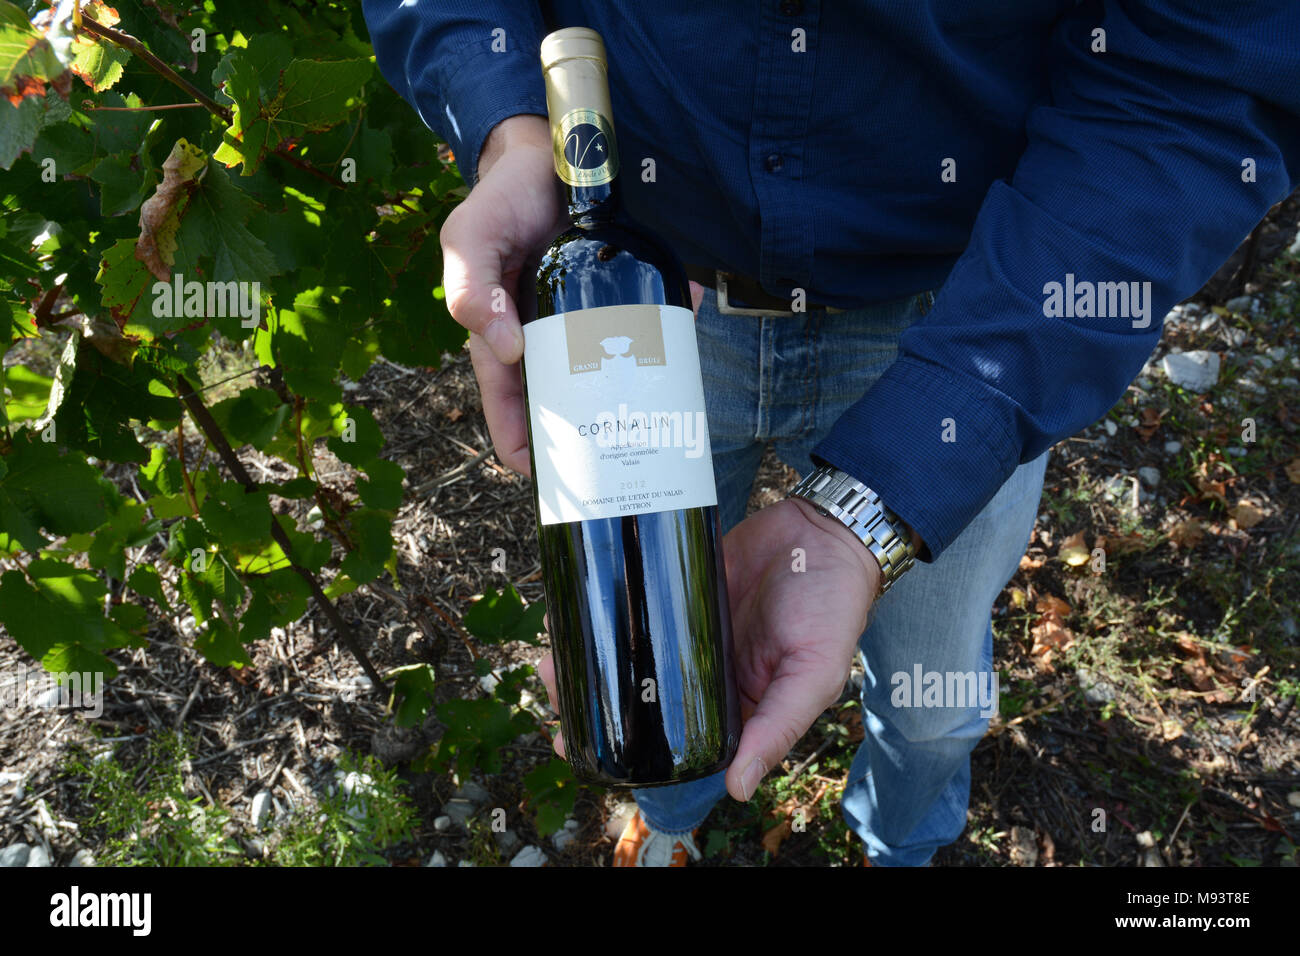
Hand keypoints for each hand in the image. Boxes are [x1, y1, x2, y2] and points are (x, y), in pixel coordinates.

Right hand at [442, 113, 706, 475]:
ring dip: (626, 405)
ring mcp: (590, 319)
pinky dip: (663, 350)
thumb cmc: (505, 199)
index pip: (510, 405)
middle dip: (583, 440)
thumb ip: (471, 286)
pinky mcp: (629, 295)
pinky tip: (684, 357)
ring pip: (608, 378)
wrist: (558, 151)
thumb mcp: (471, 235)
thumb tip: (503, 347)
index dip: (524, 447)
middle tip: (610, 469)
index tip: (546, 483)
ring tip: (651, 436)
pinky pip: (646, 332)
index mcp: (502, 335)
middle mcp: (548, 336)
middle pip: (565, 404)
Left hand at [538, 496, 880, 800]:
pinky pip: (634, 603)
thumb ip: (778, 729)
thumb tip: (737, 790)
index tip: (577, 747)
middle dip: (589, 698)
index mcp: (735, 707)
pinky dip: (604, 609)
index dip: (626, 749)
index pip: (673, 742)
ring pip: (628, 652)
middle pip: (638, 697)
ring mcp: (686, 629)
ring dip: (589, 655)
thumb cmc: (833, 610)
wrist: (827, 532)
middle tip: (552, 688)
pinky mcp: (677, 586)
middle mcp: (704, 673)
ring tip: (552, 655)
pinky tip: (573, 611)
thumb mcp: (813, 677)